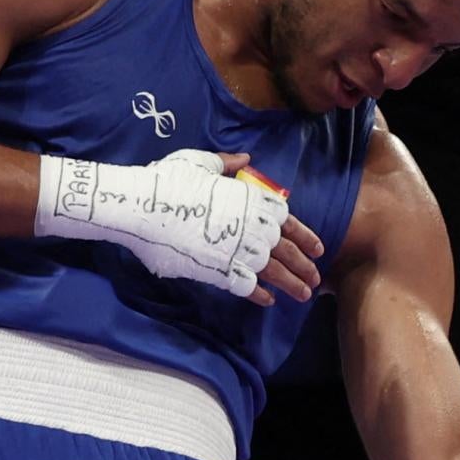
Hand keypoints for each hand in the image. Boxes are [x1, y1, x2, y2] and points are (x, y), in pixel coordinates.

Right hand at [35, 149, 312, 304]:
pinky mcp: (217, 270)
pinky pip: (245, 285)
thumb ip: (226, 163)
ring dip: (291, 284)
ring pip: (273, 271)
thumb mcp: (200, 162)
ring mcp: (235, 250)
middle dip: (304, 265)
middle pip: (286, 250)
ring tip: (304, 295)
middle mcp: (250, 226)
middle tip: (316, 279)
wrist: (140, 207)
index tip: (318, 249)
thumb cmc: (167, 180)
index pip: (287, 220)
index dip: (305, 236)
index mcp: (250, 199)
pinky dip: (259, 294)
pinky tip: (268, 300)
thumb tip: (245, 158)